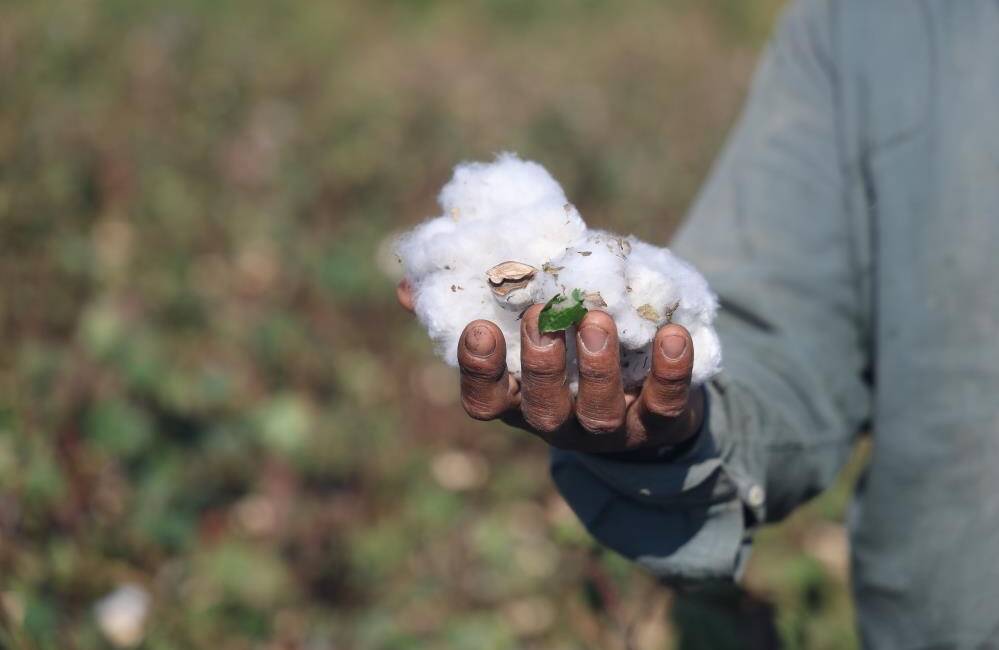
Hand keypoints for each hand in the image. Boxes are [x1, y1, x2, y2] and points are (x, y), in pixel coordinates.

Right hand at [397, 280, 703, 453]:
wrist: (648, 394)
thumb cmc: (568, 351)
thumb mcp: (521, 330)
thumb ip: (474, 305)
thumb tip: (407, 287)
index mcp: (519, 400)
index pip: (485, 401)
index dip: (479, 371)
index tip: (478, 328)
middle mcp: (560, 422)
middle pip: (543, 411)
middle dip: (541, 365)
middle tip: (544, 317)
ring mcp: (611, 429)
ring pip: (599, 414)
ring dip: (596, 367)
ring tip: (598, 317)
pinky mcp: (661, 422)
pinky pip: (666, 406)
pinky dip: (670, 372)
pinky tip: (671, 334)